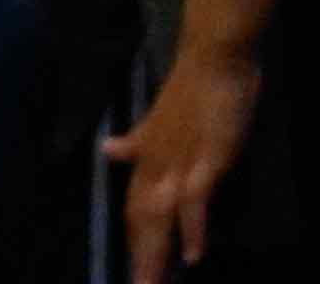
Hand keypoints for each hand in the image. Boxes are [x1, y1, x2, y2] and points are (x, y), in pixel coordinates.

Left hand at [110, 37, 260, 283]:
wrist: (213, 59)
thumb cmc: (193, 90)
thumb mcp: (159, 119)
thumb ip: (136, 141)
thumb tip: (107, 150)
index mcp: (145, 155)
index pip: (132, 205)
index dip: (132, 239)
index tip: (132, 271)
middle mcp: (154, 162)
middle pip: (140, 218)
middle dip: (139, 257)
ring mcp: (178, 161)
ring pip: (160, 214)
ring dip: (156, 252)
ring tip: (152, 283)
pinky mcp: (206, 159)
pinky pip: (194, 200)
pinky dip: (192, 229)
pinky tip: (192, 255)